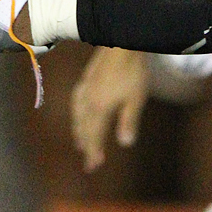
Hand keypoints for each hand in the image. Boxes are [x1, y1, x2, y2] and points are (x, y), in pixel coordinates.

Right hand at [70, 46, 150, 170]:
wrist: (123, 44)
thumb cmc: (133, 72)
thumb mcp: (135, 99)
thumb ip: (128, 121)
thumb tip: (125, 143)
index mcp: (99, 108)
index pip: (94, 135)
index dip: (94, 152)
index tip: (94, 166)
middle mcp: (88, 101)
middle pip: (84, 128)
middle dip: (86, 146)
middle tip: (89, 164)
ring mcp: (85, 89)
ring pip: (78, 116)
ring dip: (79, 131)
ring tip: (80, 142)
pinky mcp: (86, 80)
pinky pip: (76, 102)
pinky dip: (76, 114)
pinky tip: (79, 112)